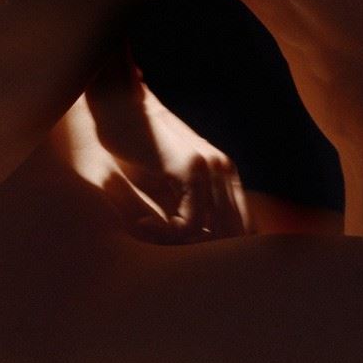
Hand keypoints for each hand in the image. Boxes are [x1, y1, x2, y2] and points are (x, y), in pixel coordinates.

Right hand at [70, 89, 250, 242]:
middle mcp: (223, 170)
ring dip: (181, 248)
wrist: (120, 107)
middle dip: (204, 254)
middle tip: (170, 255)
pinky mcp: (190, 169)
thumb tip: (193, 243)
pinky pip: (190, 223)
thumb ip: (183, 206)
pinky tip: (144, 226)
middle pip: (234, 234)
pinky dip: (166, 234)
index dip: (220, 249)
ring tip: (150, 234)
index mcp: (223, 174)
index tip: (184, 255)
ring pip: (213, 233)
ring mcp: (210, 168)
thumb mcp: (165, 180)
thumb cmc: (135, 146)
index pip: (242, 226)